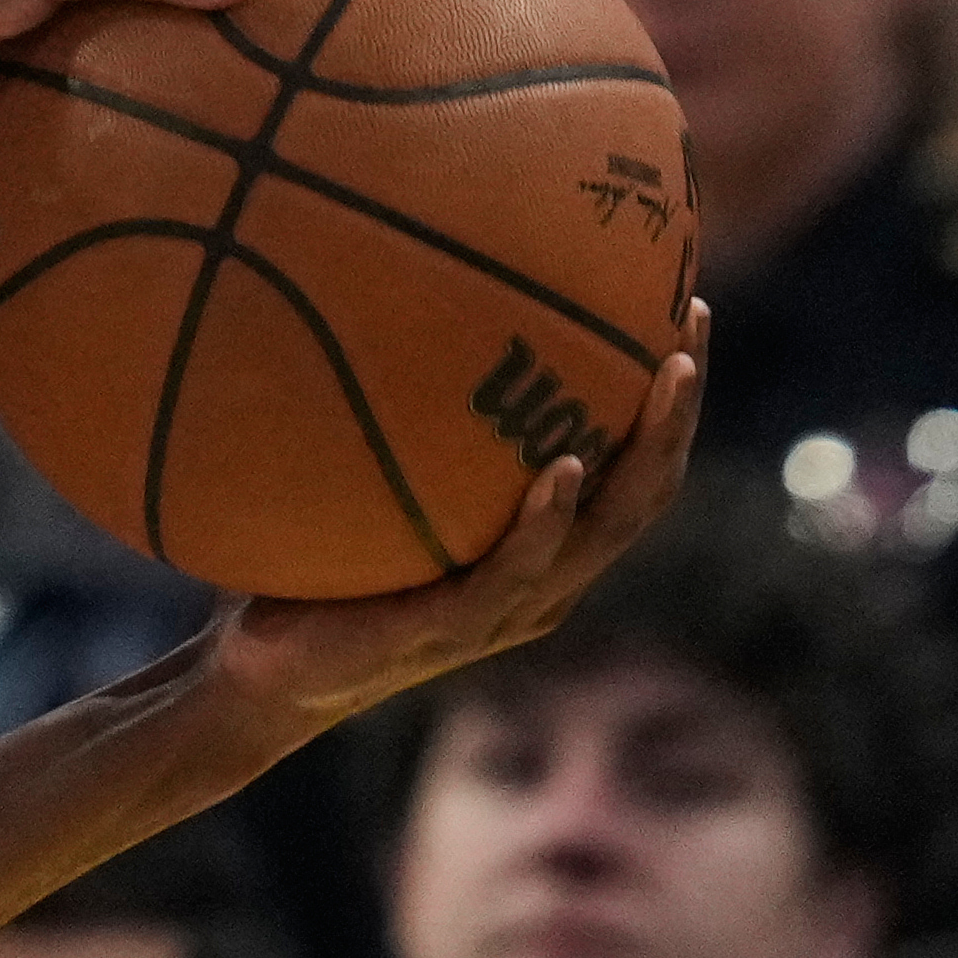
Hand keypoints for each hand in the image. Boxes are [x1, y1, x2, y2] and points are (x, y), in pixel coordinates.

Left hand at [199, 301, 713, 734]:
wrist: (263, 673)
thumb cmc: (312, 568)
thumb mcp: (363, 479)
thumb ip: (386, 413)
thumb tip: (364, 284)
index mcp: (540, 548)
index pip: (629, 471)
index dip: (668, 403)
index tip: (687, 310)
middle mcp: (544, 579)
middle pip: (644, 492)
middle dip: (678, 411)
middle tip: (695, 325)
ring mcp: (506, 610)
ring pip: (607, 528)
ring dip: (644, 451)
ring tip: (664, 375)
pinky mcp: (454, 629)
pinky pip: (516, 571)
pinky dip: (548, 521)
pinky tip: (564, 469)